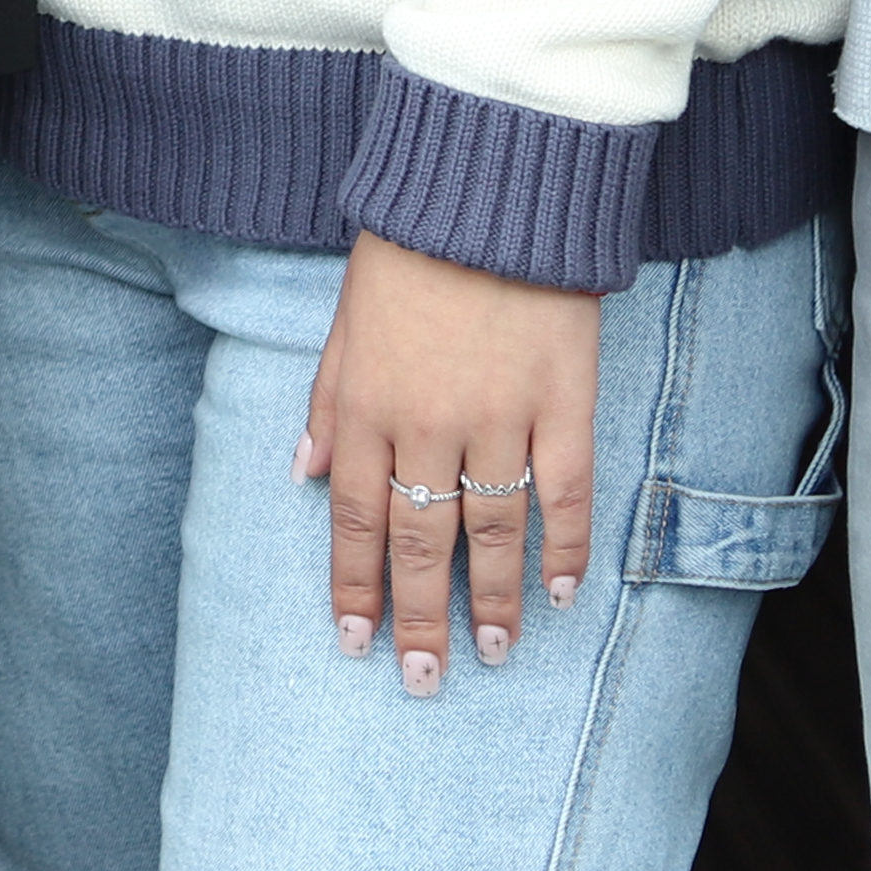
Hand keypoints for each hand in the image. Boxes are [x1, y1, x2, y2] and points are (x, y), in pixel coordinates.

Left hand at [299, 232, 598, 693]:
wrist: (489, 190)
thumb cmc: (408, 253)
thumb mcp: (345, 323)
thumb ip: (327, 404)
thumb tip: (305, 475)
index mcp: (368, 404)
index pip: (358, 517)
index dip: (356, 585)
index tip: (356, 642)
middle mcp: (429, 422)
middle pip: (422, 540)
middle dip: (419, 617)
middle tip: (423, 680)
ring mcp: (501, 416)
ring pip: (494, 529)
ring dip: (494, 599)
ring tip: (494, 654)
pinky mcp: (564, 402)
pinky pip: (565, 491)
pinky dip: (565, 546)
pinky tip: (561, 592)